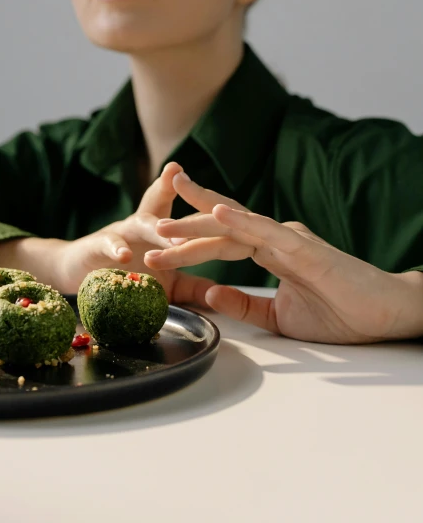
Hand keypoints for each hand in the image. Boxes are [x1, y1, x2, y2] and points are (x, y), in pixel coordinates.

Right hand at [58, 162, 213, 306]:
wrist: (76, 271)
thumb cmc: (124, 272)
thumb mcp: (162, 283)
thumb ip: (191, 286)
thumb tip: (221, 294)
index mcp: (158, 229)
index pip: (182, 211)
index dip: (196, 196)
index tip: (215, 184)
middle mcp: (141, 225)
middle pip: (160, 205)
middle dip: (177, 197)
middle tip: (197, 198)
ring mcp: (120, 232)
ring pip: (140, 223)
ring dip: (157, 229)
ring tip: (173, 238)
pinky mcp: (97, 245)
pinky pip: (109, 244)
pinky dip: (117, 248)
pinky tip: (125, 255)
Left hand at [146, 173, 422, 343]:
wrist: (380, 315)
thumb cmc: (339, 313)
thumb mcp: (278, 317)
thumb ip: (244, 305)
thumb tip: (209, 295)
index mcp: (269, 250)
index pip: (221, 241)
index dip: (189, 241)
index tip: (158, 245)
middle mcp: (274, 237)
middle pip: (219, 227)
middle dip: (183, 225)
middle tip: (148, 223)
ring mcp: (287, 237)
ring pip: (234, 224)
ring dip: (197, 223)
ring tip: (164, 223)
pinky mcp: (302, 246)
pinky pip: (265, 230)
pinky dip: (240, 219)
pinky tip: (216, 212)